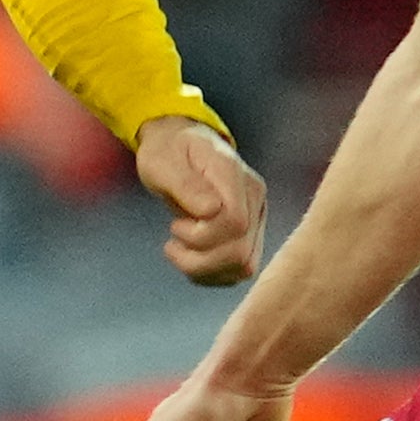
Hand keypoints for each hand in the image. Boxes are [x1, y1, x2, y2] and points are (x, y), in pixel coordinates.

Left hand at [138, 115, 264, 284]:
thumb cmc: (168, 152)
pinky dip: (211, 274)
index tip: (174, 227)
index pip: (234, 223)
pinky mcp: (249, 235)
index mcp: (236, 175)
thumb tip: (210, 211)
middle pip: (240, 251)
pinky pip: (239, 270)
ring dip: (205, 269)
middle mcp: (255, 199)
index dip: (202, 236)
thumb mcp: (164, 162)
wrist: (178, 146)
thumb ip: (187, 185)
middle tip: (173, 241)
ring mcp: (255, 218)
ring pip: (243, 265)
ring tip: (179, 251)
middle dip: (200, 258)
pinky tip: (190, 258)